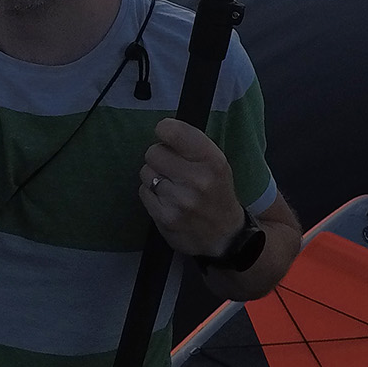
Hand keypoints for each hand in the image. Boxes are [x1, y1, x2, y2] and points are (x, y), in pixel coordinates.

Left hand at [138, 118, 245, 257]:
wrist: (224, 237)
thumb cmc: (217, 193)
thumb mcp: (217, 164)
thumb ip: (192, 145)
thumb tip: (162, 129)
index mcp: (212, 161)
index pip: (174, 132)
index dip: (164, 130)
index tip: (166, 135)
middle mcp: (197, 180)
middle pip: (153, 152)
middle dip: (159, 157)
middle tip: (170, 167)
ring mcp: (180, 201)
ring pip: (146, 172)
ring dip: (153, 176)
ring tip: (170, 186)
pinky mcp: (165, 218)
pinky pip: (143, 192)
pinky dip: (150, 194)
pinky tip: (166, 200)